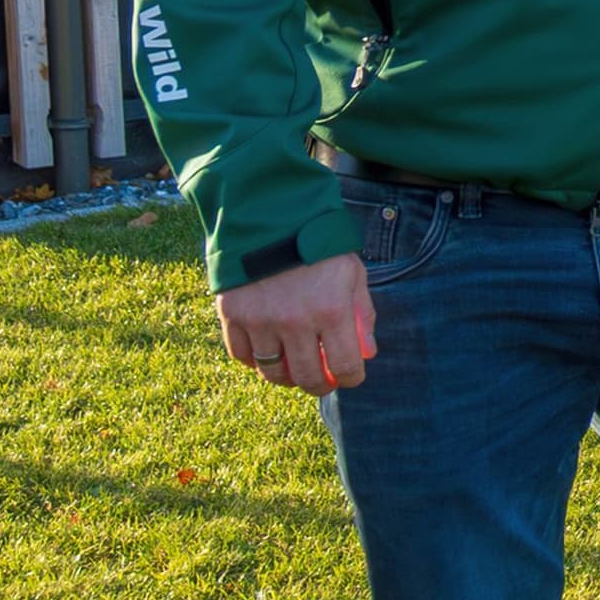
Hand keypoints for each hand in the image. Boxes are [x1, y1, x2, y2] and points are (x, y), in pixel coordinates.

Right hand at [216, 251, 375, 391]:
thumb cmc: (318, 244)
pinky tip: (265, 350)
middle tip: (321, 379)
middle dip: (319, 385)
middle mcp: (295, 322)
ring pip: (272, 372)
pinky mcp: (232, 314)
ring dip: (286, 376)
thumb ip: (362, 314)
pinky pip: (241, 355)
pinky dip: (253, 359)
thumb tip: (366, 354)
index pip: (345, 367)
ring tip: (293, 367)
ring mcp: (261, 320)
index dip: (350, 378)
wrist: (270, 214)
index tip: (349, 375)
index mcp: (331, 311)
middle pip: (307, 378)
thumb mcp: (352, 273)